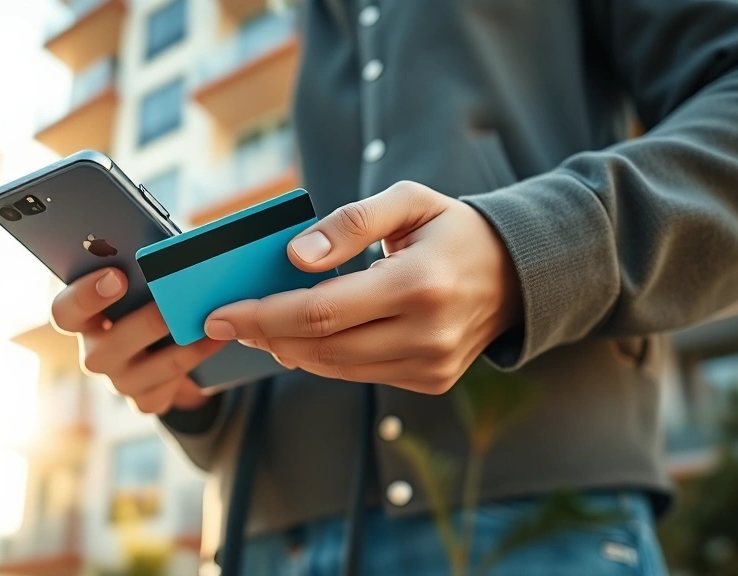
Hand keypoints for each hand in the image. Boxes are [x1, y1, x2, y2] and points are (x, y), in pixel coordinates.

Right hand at [51, 268, 225, 413]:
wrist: (169, 344)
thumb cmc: (151, 299)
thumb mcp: (143, 282)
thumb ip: (143, 270)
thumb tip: (166, 252)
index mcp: (84, 318)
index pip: (64, 311)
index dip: (85, 296)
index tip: (116, 276)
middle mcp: (94, 353)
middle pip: (103, 349)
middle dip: (143, 325)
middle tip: (172, 306)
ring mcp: (118, 381)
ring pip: (140, 374)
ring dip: (178, 350)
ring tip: (208, 327)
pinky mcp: (144, 400)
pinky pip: (163, 393)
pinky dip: (192, 367)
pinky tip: (213, 344)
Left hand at [203, 181, 522, 394]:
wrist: (517, 274)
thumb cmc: (453, 231)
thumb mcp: (408, 201)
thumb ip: (350, 223)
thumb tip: (295, 256)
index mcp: (419, 284)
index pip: (321, 311)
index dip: (263, 315)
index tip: (220, 314)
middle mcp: (427, 333)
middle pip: (321, 348)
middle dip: (265, 334)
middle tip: (227, 321)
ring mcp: (431, 365)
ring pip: (335, 368)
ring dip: (288, 349)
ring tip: (260, 326)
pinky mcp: (430, 380)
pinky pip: (359, 375)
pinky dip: (323, 358)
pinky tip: (302, 338)